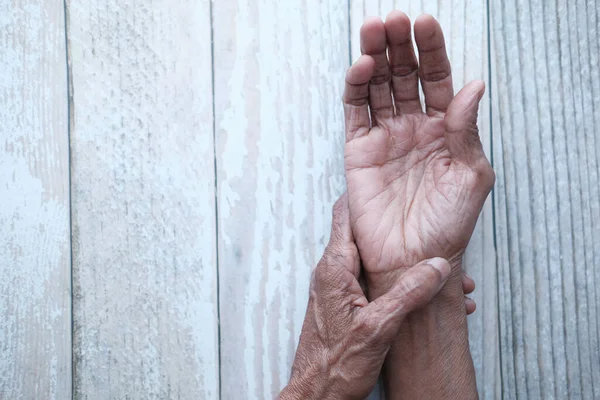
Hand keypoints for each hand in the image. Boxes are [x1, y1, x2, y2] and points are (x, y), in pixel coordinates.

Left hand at [279, 194, 452, 399]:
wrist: (318, 393)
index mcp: (335, 268)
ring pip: (379, 261)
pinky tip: (431, 298)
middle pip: (370, 237)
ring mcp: (342, 287)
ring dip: (411, 266)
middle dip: (405, 237)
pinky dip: (403, 285)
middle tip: (438, 235)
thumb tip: (436, 265)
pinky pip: (379, 282)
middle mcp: (335, 272)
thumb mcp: (377, 328)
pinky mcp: (350, 302)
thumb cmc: (335, 365)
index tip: (394, 186)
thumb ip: (407, 294)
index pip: (347, 215)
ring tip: (448, 278)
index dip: (369, 197)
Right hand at [343, 12, 494, 295]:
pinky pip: (355, 113)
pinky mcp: (358, 151)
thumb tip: (473, 86)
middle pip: (404, 75)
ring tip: (373, 31)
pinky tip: (360, 68)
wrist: (413, 259)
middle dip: (399, 46)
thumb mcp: (471, 176)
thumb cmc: (448, 224)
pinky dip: (355, 89)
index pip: (437, 79)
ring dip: (374, 57)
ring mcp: (384, 137)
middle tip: (392, 19)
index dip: (432, 50)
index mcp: (444, 129)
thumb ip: (466, 130)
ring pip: (377, 87)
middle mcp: (413, 127)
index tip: (426, 24)